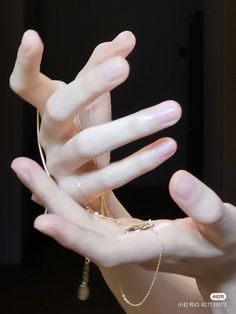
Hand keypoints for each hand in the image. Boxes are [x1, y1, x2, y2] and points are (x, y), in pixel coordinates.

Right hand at [10, 30, 179, 213]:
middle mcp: (49, 138)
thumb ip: (103, 70)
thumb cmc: (85, 134)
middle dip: (89, 86)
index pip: (27, 86)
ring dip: (130, 126)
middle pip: (59, 109)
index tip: (33, 38)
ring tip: (170, 111)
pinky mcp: (78, 191)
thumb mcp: (91, 103)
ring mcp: (60, 167)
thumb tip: (126, 39)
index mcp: (49, 112)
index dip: (26, 64)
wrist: (81, 180)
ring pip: (87, 144)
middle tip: (122, 67)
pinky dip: (139, 162)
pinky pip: (108, 177)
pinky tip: (166, 146)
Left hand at [11, 157, 235, 309]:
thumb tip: (179, 179)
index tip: (41, 218)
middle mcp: (129, 245)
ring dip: (55, 196)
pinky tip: (58, 180)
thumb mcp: (225, 226)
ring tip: (30, 168)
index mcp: (151, 249)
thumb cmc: (226, 244)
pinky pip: (92, 213)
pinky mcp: (125, 227)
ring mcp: (124, 236)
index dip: (74, 239)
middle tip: (22, 168)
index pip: (105, 250)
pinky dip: (73, 197)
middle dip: (51, 203)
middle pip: (82, 230)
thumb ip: (205, 209)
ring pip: (83, 219)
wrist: (223, 258)